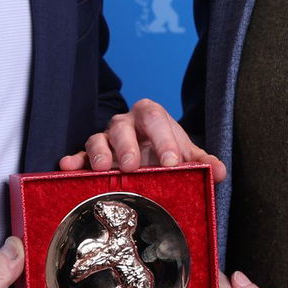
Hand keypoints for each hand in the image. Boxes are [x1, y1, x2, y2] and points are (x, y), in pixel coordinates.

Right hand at [58, 98, 227, 181]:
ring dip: (99, 153)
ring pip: (97, 138)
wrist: (148, 155)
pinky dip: (73, 161)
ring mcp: (105, 138)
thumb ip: (202, 162)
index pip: (156, 118)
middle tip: (132, 167)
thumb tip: (218, 172)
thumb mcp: (185, 155)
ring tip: (101, 169)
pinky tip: (68, 167)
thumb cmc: (166, 152)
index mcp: (151, 116)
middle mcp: (125, 123)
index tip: (172, 162)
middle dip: (127, 146)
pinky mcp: (89, 154)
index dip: (163, 138)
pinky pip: (79, 154)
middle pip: (123, 127)